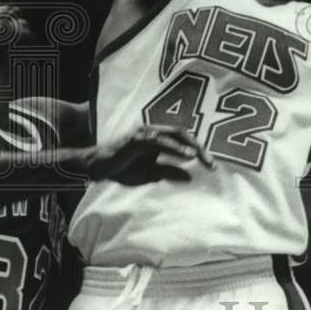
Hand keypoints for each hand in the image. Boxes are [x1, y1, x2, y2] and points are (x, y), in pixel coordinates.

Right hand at [84, 126, 214, 184]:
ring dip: (188, 146)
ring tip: (200, 156)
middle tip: (212, 163)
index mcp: (160, 139)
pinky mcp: (136, 138)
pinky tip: (186, 155)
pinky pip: (158, 140)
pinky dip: (173, 147)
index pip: (184, 140)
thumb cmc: (123, 168)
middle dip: (199, 147)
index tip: (212, 166)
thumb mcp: (151, 174)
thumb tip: (190, 177)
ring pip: (173, 134)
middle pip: (183, 134)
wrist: (98, 168)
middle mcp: (155, 132)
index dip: (200, 151)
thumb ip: (169, 172)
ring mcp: (145, 133)